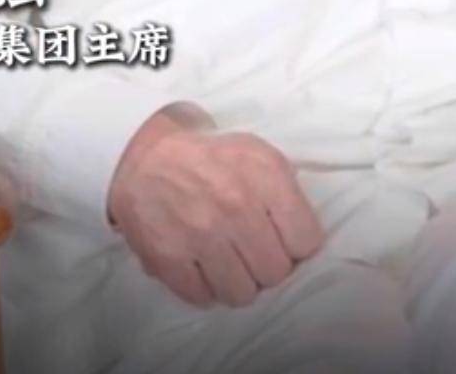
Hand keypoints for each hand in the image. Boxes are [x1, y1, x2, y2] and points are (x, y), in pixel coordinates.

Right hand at [105, 102, 325, 308]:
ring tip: (229, 262)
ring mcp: (201, 235)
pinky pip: (204, 298)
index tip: (284, 238)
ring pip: (242, 294)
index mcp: (264, 175)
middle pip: (276, 272)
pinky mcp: (169, 258)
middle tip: (253, 250)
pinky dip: (205, 288)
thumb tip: (304, 241)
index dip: (297, 243)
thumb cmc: (213, 158)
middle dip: (267, 264)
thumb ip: (287, 193)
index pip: (307, 240)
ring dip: (238, 281)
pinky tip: (203, 266)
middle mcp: (235, 206)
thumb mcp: (260, 155)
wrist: (148, 157)